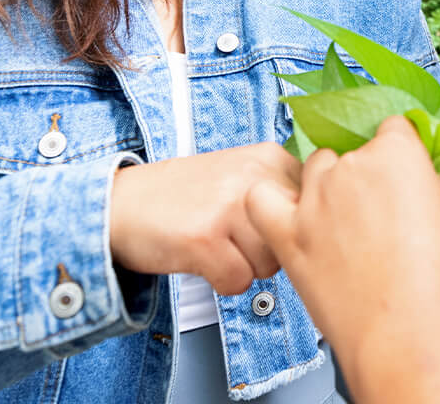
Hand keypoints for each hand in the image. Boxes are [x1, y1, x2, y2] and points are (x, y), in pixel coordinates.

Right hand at [108, 142, 298, 292]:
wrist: (119, 204)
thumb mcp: (239, 174)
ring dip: (245, 267)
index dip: (288, 230)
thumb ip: (280, 193)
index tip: (262, 228)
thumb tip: (320, 229)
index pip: (313, 211)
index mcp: (268, 156)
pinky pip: (239, 282)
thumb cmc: (182, 197)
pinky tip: (201, 258)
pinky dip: (221, 281)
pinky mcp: (205, 238)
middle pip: (294, 241)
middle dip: (270, 252)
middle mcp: (253, 175)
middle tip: (233, 239)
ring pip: (270, 265)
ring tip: (216, 244)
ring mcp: (229, 205)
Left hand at [246, 117, 439, 400]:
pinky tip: (291, 217)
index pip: (391, 130)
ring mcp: (316, 198)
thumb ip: (419, 188)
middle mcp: (351, 166)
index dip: (398, 156)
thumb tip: (409, 189)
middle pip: (349, 152)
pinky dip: (270, 203)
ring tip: (342, 226)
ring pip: (313, 169)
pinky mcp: (288, 233)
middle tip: (374, 216)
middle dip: (360, 178)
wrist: (408, 333)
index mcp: (397, 152)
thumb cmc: (437, 284)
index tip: (399, 179)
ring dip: (324, 188)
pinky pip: (262, 199)